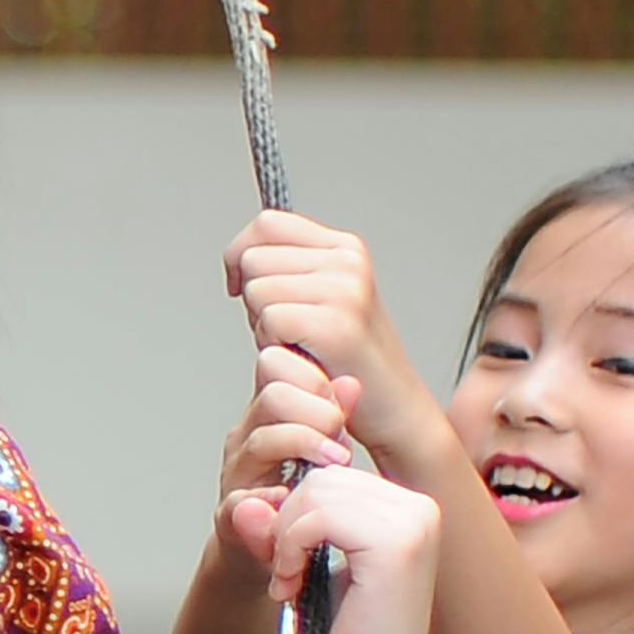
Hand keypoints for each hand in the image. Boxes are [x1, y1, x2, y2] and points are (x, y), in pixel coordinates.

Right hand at [208, 339, 360, 517]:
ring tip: (335, 463)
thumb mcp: (321, 447)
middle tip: (341, 441)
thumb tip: (351, 383)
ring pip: (262, 440)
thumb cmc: (299, 494)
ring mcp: (237, 474)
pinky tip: (286, 499)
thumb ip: (332, 415)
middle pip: (273, 397)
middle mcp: (248, 437)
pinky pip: (237, 503)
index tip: (341, 407)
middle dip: (317, 413)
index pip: (278, 366)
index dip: (315, 379)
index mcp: (268, 415)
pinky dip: (263, 500)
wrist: (269, 550)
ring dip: (303, 446)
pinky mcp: (230, 518)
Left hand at [226, 207, 406, 401]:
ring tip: (298, 345)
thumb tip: (239, 256)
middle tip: (287, 330)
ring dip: (263, 325)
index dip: (240, 254)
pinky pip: (270, 320)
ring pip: (256, 290)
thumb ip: (287, 270)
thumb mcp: (319, 299)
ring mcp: (344, 289)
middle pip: (254, 258)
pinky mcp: (335, 323)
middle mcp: (347, 261)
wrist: (394, 409)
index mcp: (345, 248)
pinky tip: (302, 358)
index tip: (239, 285)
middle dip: (254, 297)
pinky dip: (274, 345)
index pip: (268, 224)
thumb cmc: (349, 361)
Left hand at [276, 457, 441, 633]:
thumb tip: (244, 502)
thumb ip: (290, 521)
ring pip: (316, 492)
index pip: (333, 477)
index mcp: (411, 509)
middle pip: (323, 478)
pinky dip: (289, 548)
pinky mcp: (397, 544)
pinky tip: (289, 586)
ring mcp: (415, 523)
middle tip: (285, 574)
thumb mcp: (316, 562)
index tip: (291, 561)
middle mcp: (422, 508)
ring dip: (285, 538)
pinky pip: (317, 516)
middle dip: (287, 524)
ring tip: (288, 582)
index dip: (297, 514)